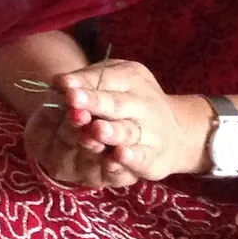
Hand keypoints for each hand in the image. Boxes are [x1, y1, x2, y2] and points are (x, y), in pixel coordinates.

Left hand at [23, 59, 208, 185]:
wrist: (178, 133)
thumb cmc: (130, 101)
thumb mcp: (113, 81)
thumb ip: (87, 81)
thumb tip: (58, 82)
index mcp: (131, 78)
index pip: (105, 79)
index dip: (84, 83)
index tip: (64, 84)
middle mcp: (143, 104)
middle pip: (115, 104)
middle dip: (94, 102)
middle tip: (72, 99)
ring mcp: (150, 133)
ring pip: (127, 132)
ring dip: (111, 132)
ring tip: (96, 129)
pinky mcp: (152, 160)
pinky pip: (140, 159)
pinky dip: (130, 159)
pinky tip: (118, 156)